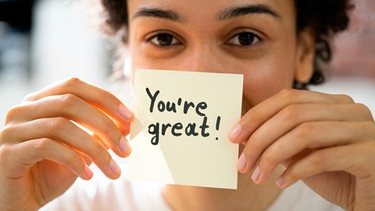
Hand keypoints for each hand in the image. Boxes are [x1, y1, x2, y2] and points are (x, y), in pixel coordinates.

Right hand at [0, 78, 132, 209]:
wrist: (21, 201)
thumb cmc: (51, 172)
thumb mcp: (80, 150)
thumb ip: (98, 134)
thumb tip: (128, 123)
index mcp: (40, 102)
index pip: (74, 87)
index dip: (105, 99)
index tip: (129, 118)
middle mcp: (23, 110)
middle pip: (71, 103)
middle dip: (105, 126)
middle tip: (126, 149)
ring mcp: (13, 130)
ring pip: (62, 126)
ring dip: (95, 149)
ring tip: (112, 170)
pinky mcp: (8, 153)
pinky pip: (47, 148)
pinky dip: (74, 161)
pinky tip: (88, 176)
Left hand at [230, 89, 374, 209]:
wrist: (370, 198)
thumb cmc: (334, 174)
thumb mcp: (301, 153)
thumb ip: (278, 139)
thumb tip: (242, 135)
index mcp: (334, 103)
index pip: (287, 98)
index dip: (257, 115)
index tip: (234, 136)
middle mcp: (351, 110)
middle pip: (292, 114)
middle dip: (260, 139)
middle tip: (241, 163)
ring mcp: (364, 130)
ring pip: (304, 133)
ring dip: (272, 156)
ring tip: (257, 176)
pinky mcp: (371, 154)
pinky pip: (322, 158)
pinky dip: (295, 171)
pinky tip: (281, 183)